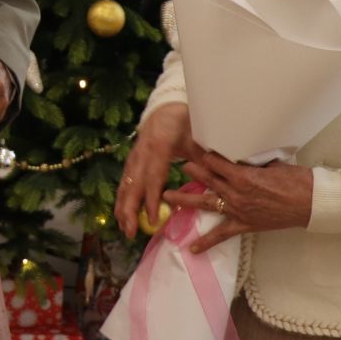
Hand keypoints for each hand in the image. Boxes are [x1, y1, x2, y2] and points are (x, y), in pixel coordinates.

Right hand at [115, 103, 193, 238]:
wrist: (167, 107)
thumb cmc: (186, 120)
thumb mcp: (198, 135)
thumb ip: (205, 156)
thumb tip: (218, 177)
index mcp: (159, 145)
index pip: (153, 177)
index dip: (151, 200)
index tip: (152, 220)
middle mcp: (142, 151)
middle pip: (133, 184)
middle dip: (130, 210)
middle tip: (131, 232)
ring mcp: (134, 156)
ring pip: (126, 184)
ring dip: (123, 208)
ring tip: (124, 229)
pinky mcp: (132, 160)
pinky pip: (125, 181)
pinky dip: (123, 199)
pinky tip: (122, 215)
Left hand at [164, 147, 313, 253]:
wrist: (311, 202)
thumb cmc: (297, 179)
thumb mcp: (273, 163)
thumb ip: (252, 162)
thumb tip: (241, 157)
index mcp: (243, 175)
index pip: (216, 162)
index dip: (204, 155)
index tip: (194, 148)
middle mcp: (236, 192)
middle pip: (208, 179)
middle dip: (192, 172)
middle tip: (178, 165)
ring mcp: (239, 209)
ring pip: (207, 204)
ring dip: (185, 200)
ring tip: (167, 197)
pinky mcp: (245, 224)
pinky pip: (222, 234)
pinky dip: (207, 242)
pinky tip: (192, 248)